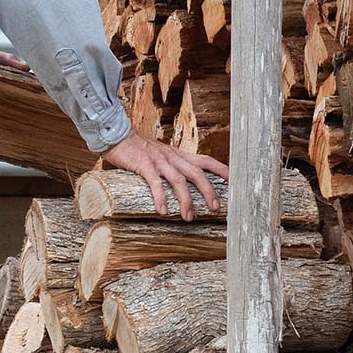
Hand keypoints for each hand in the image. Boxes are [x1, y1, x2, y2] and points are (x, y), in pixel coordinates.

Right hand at [101, 128, 228, 222]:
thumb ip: (171, 167)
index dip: (221, 170)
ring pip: (179, 180)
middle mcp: (172, 157)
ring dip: (186, 200)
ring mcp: (159, 161)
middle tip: (216, 208)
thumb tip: (180, 185)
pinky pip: (156, 183)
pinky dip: (161, 198)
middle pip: (197, 173)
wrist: (117, 135)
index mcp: (178, 155)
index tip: (234, 181)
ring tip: (188, 217)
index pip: (205, 160)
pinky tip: (163, 211)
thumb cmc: (138, 149)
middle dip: (208, 191)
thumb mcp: (160, 156)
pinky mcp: (144, 165)